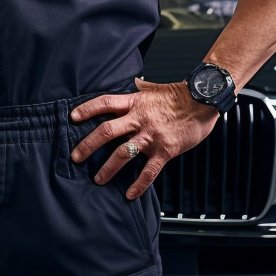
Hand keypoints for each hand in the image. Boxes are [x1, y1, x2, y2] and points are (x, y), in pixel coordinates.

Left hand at [70, 78, 219, 199]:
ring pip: (123, 153)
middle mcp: (139, 119)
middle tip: (75, 156)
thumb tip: (134, 81)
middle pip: (107, 131)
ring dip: (107, 168)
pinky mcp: (165, 150)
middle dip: (88, 145)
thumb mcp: (155, 88)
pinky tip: (129, 194)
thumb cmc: (179, 95)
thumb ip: (141, 88)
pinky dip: (138, 184)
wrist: (203, 101)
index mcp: (134, 102)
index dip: (87, 109)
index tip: (72, 117)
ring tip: (98, 179)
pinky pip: (149, 171)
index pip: (105, 103)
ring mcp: (151, 135)